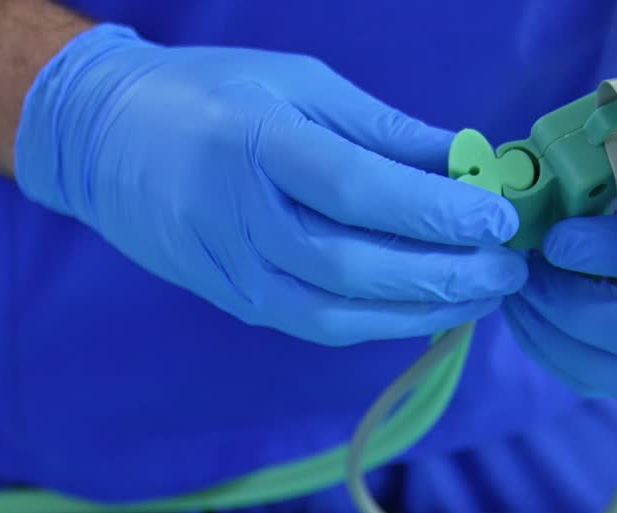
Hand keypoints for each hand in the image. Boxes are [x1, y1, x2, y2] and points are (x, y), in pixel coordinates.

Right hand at [15, 24, 527, 345]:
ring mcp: (235, 273)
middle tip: (508, 268)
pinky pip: (321, 326)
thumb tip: (466, 160)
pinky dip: (382, 324)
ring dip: (421, 312)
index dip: (433, 212)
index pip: (357, 192)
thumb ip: (381, 129)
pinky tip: (429, 310)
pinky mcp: (239, 304)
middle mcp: (241, 219)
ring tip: (484, 297)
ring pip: (340, 314)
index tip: (497, 216)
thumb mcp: (297, 83)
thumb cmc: (210, 96)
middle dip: (442, 274)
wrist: (108, 145)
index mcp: (255, 145)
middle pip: (355, 267)